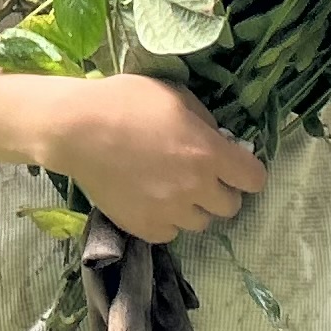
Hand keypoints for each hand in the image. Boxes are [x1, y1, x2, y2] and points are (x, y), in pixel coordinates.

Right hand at [0, 68, 268, 243]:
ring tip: (171, 189)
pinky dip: (166, 220)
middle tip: (200, 176)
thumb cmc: (126, 102)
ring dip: (193, 208)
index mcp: (209, 154)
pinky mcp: (144, 228)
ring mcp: (170, 212)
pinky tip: (151, 201)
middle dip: (220, 191)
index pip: (254, 179)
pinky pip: (170, 234)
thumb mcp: (175, 96)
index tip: (233, 166)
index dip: (246, 172)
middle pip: (231, 207)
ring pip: (200, 223)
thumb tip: (219, 139)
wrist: (77, 130)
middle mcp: (196, 188)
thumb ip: (204, 121)